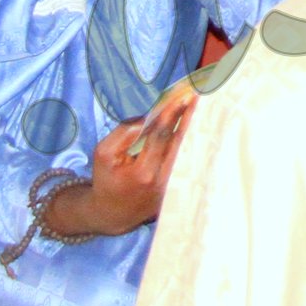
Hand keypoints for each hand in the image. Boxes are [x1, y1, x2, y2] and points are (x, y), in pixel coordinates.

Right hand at [41, 96, 193, 238]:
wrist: (113, 212)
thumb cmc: (106, 178)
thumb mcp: (103, 153)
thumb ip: (123, 133)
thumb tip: (147, 117)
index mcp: (144, 173)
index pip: (161, 137)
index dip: (171, 115)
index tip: (182, 96)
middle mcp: (164, 181)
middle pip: (181, 142)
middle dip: (190, 117)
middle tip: (199, 94)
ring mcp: (174, 186)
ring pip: (187, 150)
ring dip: (194, 126)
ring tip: (201, 103)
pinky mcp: (179, 188)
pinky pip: (187, 159)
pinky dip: (192, 140)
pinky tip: (196, 122)